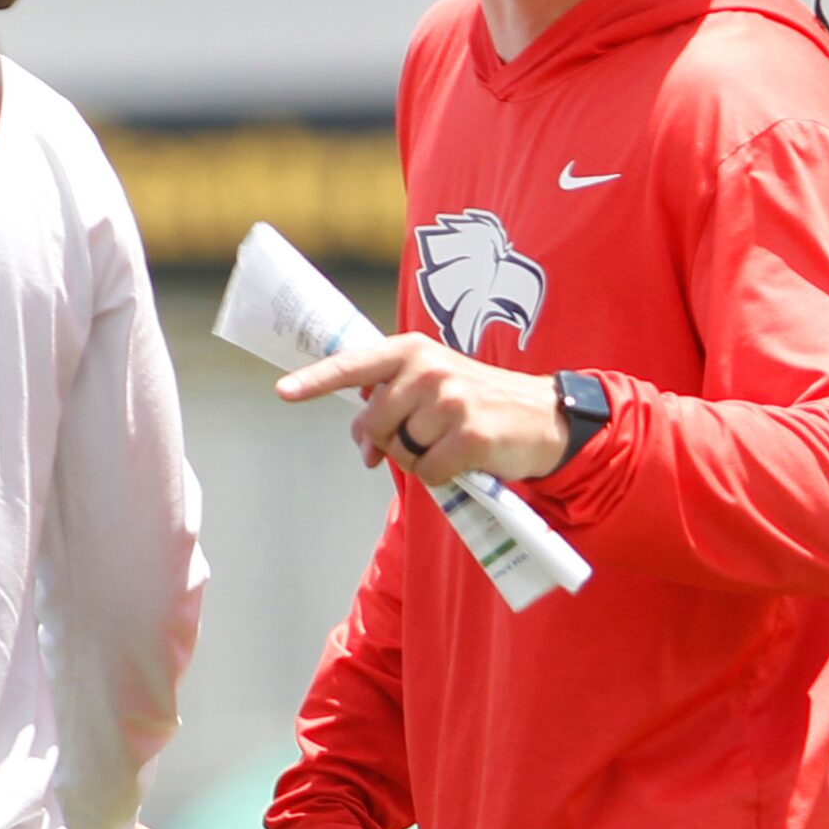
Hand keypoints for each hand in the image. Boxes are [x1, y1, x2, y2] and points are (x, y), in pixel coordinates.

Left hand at [277, 333, 568, 484]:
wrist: (545, 416)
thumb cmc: (477, 402)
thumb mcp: (432, 385)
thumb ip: (390, 401)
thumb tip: (362, 444)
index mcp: (412, 351)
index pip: (354, 366)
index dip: (315, 381)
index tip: (283, 391)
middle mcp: (428, 369)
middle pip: (373, 425)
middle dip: (387, 442)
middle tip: (421, 440)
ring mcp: (450, 400)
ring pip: (400, 451)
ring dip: (420, 458)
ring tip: (450, 443)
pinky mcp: (470, 435)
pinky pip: (427, 472)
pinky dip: (441, 477)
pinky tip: (464, 461)